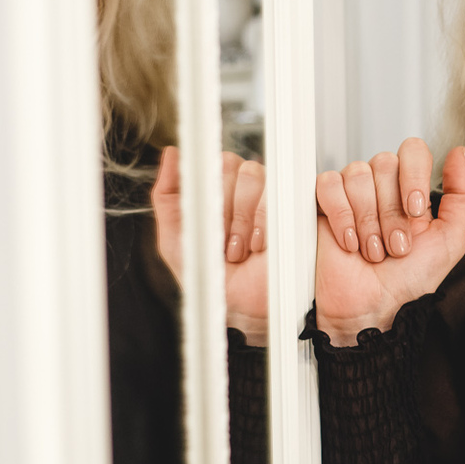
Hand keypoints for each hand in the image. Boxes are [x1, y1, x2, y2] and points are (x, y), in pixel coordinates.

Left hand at [150, 145, 270, 345]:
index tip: (207, 226)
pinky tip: (261, 244)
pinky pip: (276, 189)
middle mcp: (246, 190)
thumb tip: (170, 154)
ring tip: (242, 248)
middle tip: (224, 242)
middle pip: (228, 164)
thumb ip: (168, 198)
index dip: (207, 195)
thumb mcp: (177, 242)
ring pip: (252, 173)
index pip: (209, 165)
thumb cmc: (221, 281)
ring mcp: (273, 194)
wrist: (253, 309)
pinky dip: (263, 220)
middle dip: (222, 209)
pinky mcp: (296, 201)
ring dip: (242, 219)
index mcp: (219, 193)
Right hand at [314, 138, 464, 345]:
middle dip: (391, 212)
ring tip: (372, 249)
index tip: (414, 212)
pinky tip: (350, 242)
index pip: (413, 151)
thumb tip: (459, 153)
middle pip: (385, 164)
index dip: (413, 177)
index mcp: (412, 190)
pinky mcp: (323, 204)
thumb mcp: (450, 241)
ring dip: (368, 220)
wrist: (372, 308)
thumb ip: (462, 196)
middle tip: (393, 244)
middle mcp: (382, 186)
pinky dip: (342, 217)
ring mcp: (352, 193)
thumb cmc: (409, 281)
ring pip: (357, 174)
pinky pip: (329, 185)